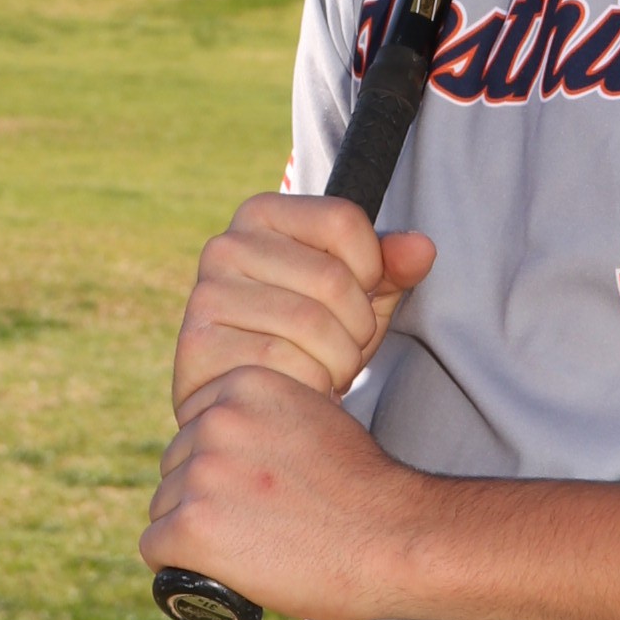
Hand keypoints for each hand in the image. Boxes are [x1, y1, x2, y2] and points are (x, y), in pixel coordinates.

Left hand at [141, 370, 434, 619]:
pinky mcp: (191, 525)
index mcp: (244, 384)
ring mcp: (201, 472)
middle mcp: (216, 420)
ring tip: (249, 548)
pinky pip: (155, 548)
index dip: (218, 465)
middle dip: (202, 498)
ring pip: (164, 509)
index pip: (194, 427)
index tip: (249, 490)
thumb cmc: (363, 490)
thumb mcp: (314, 419)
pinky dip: (178, 566)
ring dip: (194, 533)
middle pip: (174, 468)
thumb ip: (268, 419)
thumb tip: (234, 443)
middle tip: (255, 526)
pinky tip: (218, 570)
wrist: (395, 538)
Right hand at [171, 193, 434, 422]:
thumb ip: (392, 267)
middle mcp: (226, 246)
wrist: (252, 404)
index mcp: (262, 215)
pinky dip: (307, 386)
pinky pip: (281, 363)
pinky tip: (297, 390)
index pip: (344, 220)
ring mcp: (207, 295)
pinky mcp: (198, 345)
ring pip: (311, 324)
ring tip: (322, 371)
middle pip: (331, 278)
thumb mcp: (360, 297)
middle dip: (356, 328)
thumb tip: (421, 249)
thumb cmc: (310, 342)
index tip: (356, 296)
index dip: (370, 268)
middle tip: (340, 350)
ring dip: (337, 363)